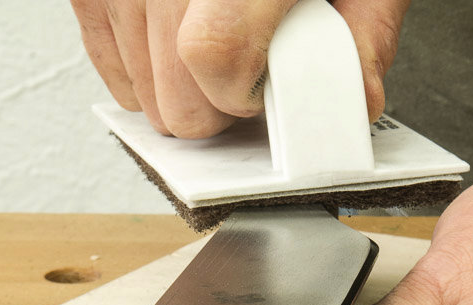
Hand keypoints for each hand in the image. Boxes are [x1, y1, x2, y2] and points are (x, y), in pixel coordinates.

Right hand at [71, 0, 409, 137]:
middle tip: (244, 76)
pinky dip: (142, 71)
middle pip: (170, 89)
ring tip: (215, 43)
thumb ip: (365, 29)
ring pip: (139, 83)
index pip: (213, 51)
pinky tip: (175, 49)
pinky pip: (108, 57)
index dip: (239, 93)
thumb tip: (357, 96)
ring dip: (181, 89)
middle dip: (213, 107)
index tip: (261, 88)